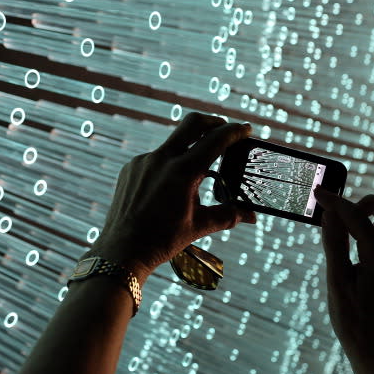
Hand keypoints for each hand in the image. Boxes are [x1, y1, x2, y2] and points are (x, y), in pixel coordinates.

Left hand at [85, 112, 255, 280]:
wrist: (122, 251)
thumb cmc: (162, 240)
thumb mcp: (199, 226)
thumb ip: (228, 215)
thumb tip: (251, 215)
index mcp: (183, 172)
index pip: (215, 140)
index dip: (235, 131)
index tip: (247, 129)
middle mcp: (162, 160)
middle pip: (192, 123)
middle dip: (213, 121)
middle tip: (225, 128)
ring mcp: (143, 162)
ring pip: (173, 143)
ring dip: (189, 148)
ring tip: (198, 171)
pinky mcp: (131, 168)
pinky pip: (156, 158)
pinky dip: (169, 164)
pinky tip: (171, 185)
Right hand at [314, 187, 373, 373]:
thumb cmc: (354, 319)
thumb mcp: (336, 281)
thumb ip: (334, 244)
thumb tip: (329, 215)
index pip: (356, 217)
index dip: (335, 202)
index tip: (319, 193)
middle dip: (370, 202)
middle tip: (349, 212)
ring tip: (361, 226)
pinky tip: (373, 240)